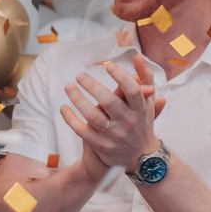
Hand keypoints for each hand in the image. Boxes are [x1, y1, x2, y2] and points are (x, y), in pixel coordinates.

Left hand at [61, 54, 166, 168]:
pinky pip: (81, 130)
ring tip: (68, 87)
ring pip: (92, 116)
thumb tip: (137, 56)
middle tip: (79, 75)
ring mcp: (114, 135)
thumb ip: (145, 77)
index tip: (108, 66)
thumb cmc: (141, 120)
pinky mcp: (101, 145)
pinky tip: (63, 107)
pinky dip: (70, 119)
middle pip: (109, 101)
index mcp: (140, 108)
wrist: (140, 156)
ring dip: (78, 100)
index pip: (132, 90)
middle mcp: (128, 121)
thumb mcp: (147, 101)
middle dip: (92, 86)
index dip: (121, 77)